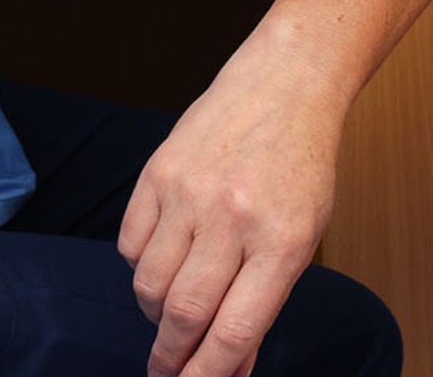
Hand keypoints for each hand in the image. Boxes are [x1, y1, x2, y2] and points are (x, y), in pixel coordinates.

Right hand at [117, 45, 347, 376]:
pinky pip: (129, 246)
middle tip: (166, 370)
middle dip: (171, 356)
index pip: (234, 331)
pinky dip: (140, 267)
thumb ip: (264, 303)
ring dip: (156, 312)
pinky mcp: (158, 172)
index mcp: (282, 241)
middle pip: (184, 315)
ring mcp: (191, 193)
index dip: (206, 375)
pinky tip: (164, 258)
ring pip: (148, 285)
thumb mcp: (303, 238)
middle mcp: (234, 218)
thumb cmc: (300, 167)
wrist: (286, 84)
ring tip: (172, 308)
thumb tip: (233, 368)